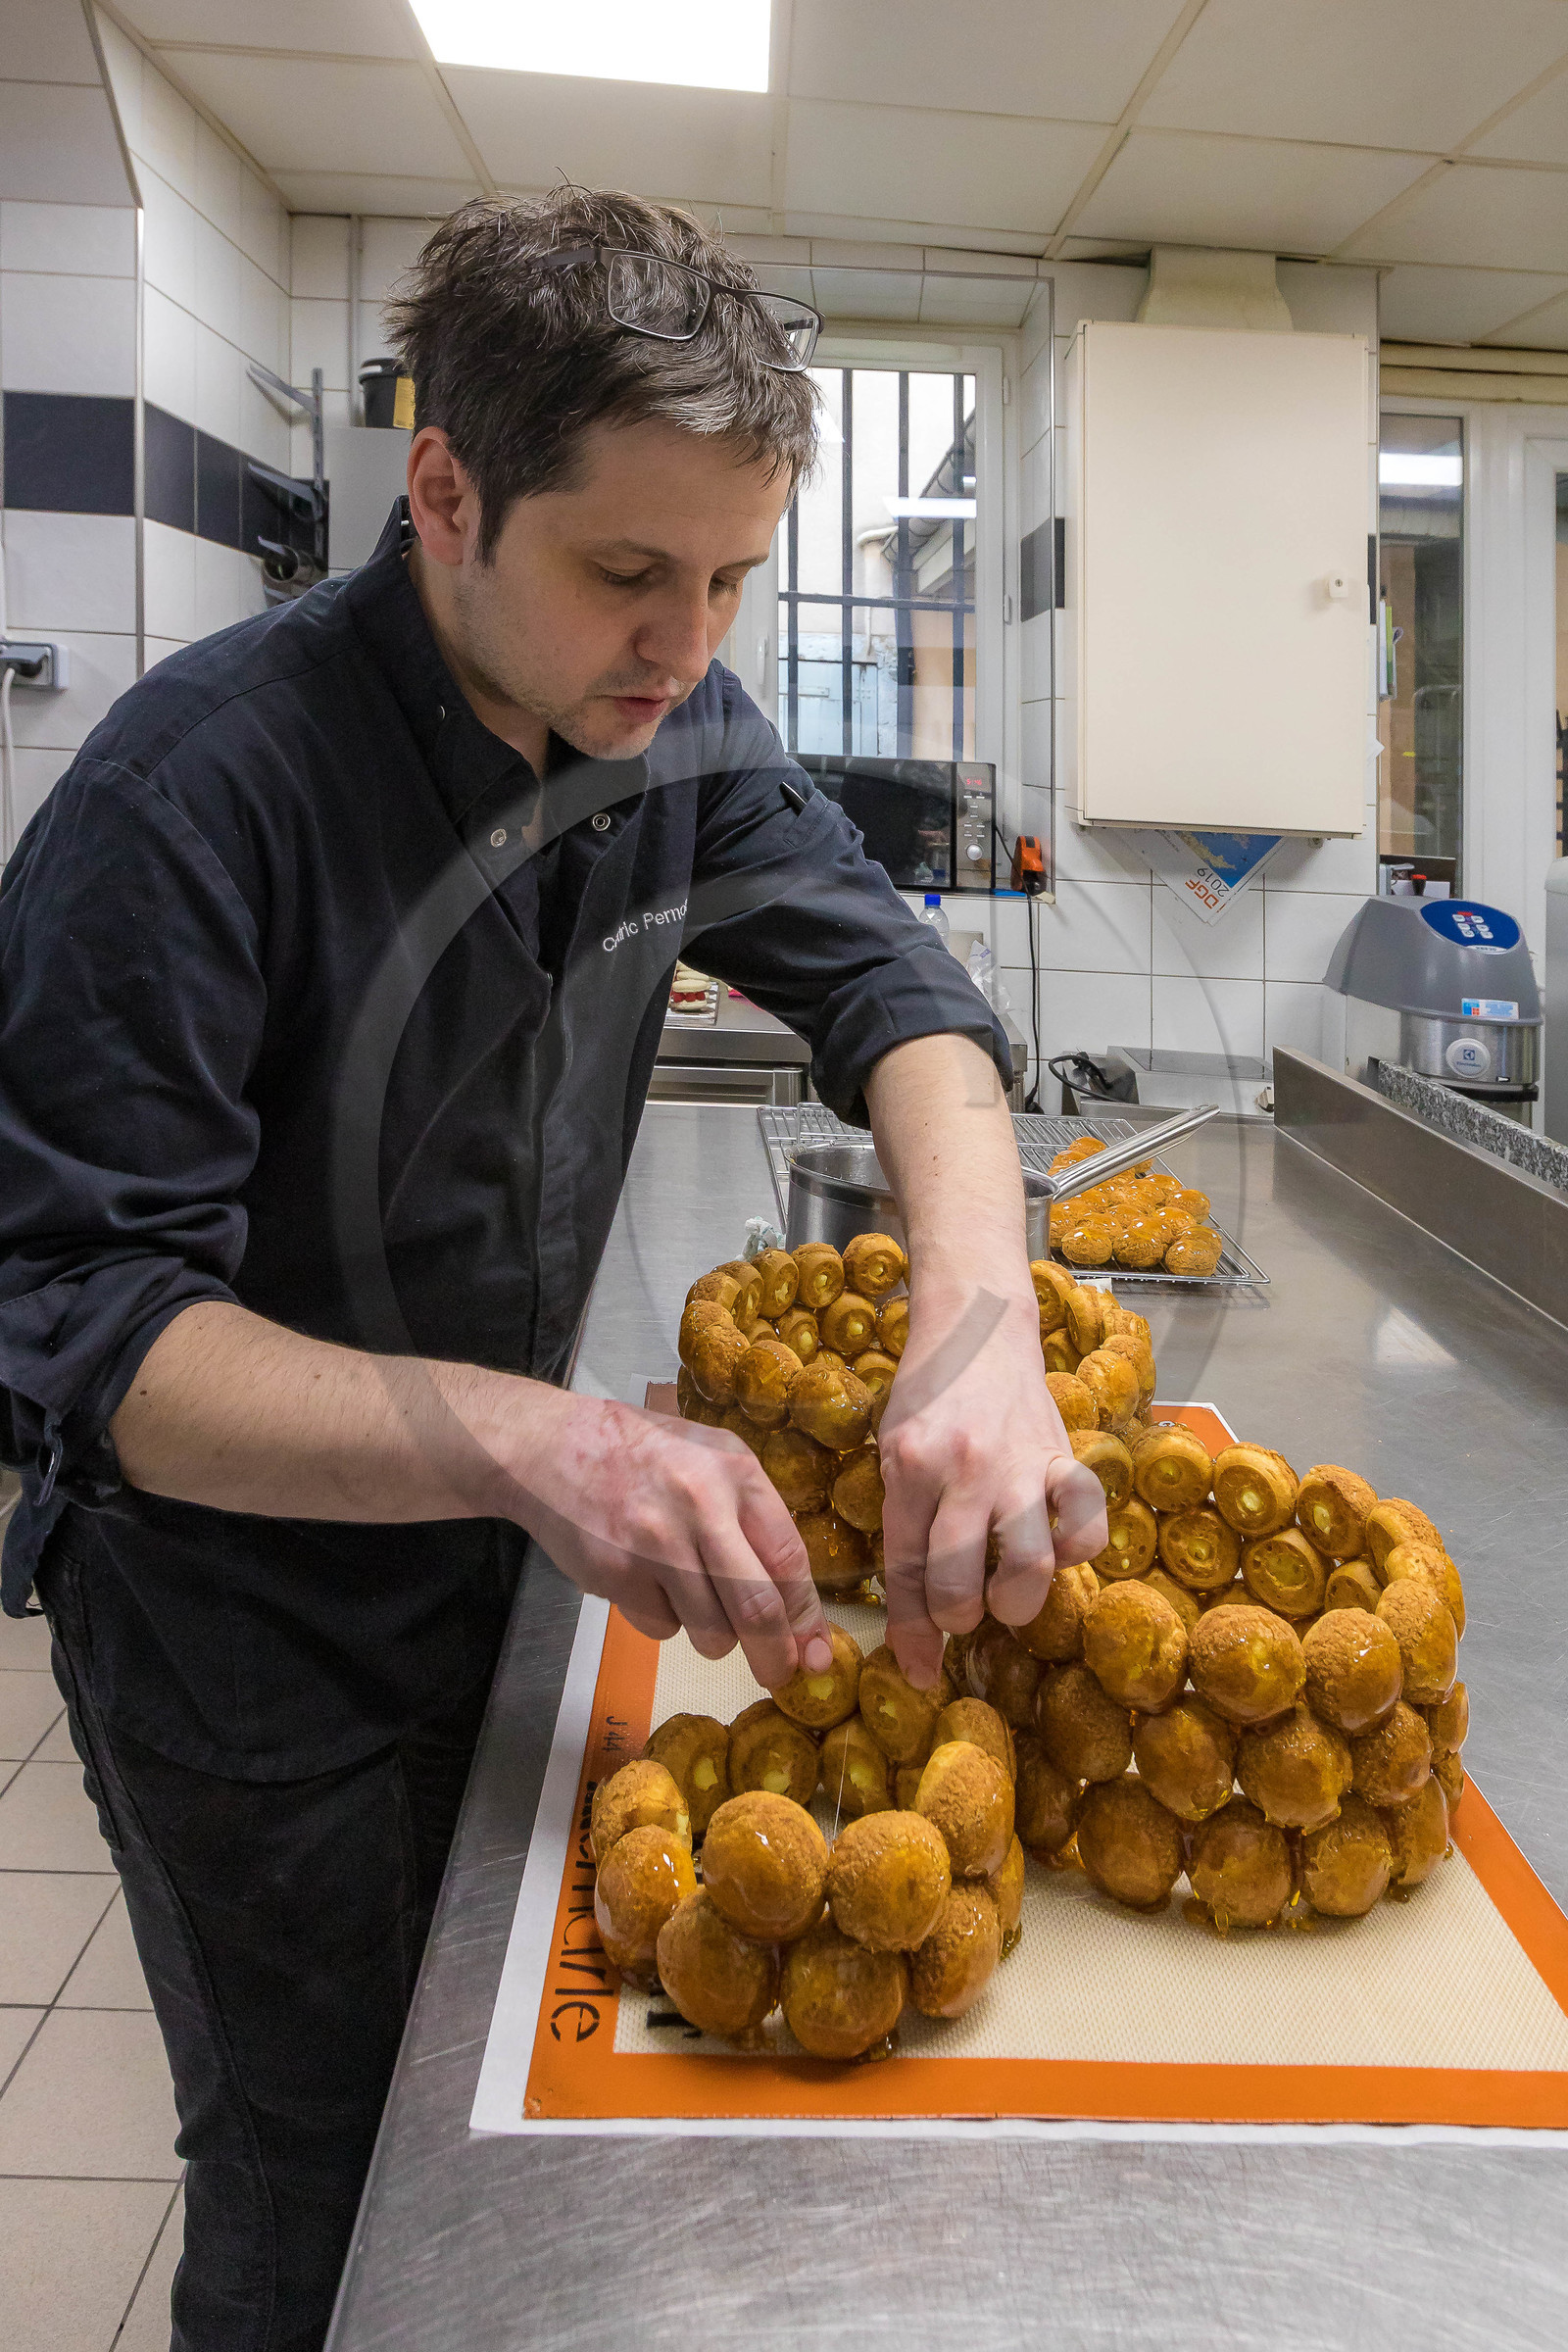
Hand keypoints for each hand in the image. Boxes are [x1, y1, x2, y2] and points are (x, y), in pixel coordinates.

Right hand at [507, 1393, 833, 1688]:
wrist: (551, 1447)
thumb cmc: (645, 1454)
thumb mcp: (711, 1459)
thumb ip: (754, 1520)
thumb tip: (794, 1609)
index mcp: (736, 1472)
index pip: (789, 1560)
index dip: (806, 1617)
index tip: (815, 1652)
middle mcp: (701, 1506)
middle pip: (757, 1609)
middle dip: (774, 1657)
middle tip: (778, 1677)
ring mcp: (656, 1543)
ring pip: (710, 1632)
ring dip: (711, 1634)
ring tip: (687, 1591)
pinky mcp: (617, 1574)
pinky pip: (662, 1628)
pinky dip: (663, 1618)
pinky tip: (644, 1578)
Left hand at [876, 1285, 1108, 1689]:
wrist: (978, 1325)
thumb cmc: (927, 1395)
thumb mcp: (893, 1450)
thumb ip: (903, 1521)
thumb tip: (915, 1609)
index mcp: (909, 1468)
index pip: (906, 1570)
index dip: (911, 1633)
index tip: (915, 1672)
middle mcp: (963, 1470)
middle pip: (959, 1582)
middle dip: (958, 1619)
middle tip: (961, 1609)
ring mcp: (1018, 1464)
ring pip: (1028, 1566)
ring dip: (1015, 1599)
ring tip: (1004, 1590)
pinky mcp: (1062, 1457)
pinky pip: (1085, 1525)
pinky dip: (1073, 1551)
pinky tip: (1053, 1545)